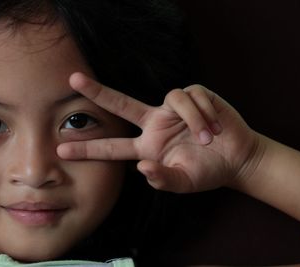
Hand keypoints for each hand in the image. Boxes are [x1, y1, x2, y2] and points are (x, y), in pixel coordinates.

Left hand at [57, 73, 259, 192]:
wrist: (237, 159)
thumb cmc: (208, 171)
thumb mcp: (183, 183)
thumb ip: (162, 180)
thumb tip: (142, 167)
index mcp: (148, 146)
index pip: (113, 147)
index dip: (88, 148)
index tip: (62, 149)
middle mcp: (155, 123)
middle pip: (121, 104)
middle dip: (97, 92)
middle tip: (73, 80)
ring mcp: (173, 109)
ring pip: (171, 99)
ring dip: (192, 120)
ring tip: (208, 138)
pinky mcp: (195, 96)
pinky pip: (191, 97)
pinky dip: (203, 114)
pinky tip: (215, 127)